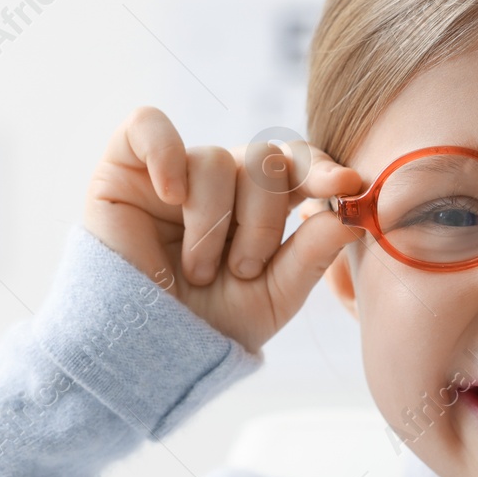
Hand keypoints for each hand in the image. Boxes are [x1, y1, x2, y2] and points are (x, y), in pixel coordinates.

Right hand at [81, 107, 364, 354]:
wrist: (146, 351)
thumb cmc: (210, 327)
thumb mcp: (275, 295)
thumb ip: (314, 252)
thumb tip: (354, 210)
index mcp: (261, 206)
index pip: (299, 165)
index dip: (324, 170)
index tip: (348, 187)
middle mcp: (222, 183)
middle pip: (264, 161)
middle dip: (263, 218)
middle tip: (242, 269)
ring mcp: (174, 172)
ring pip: (216, 159)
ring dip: (213, 222)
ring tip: (197, 271)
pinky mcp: (123, 167)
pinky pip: (149, 125)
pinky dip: (164, 152)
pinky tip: (170, 196)